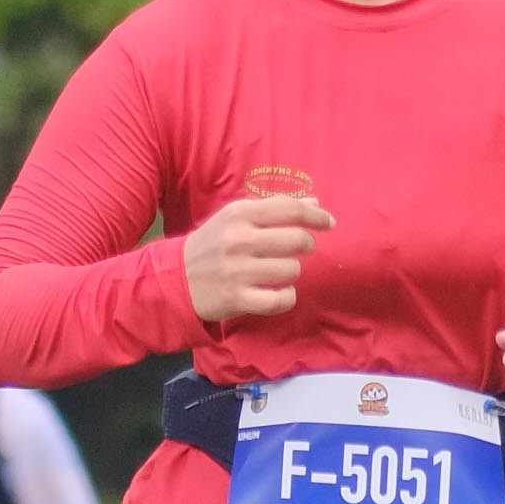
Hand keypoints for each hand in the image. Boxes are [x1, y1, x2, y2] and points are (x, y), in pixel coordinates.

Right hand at [183, 187, 334, 325]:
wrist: (175, 277)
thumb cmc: (213, 243)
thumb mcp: (237, 218)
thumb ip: (274, 209)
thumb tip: (315, 204)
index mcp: (239, 214)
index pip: (290, 209)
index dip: (316, 216)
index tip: (328, 222)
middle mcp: (238, 240)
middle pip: (297, 239)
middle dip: (305, 244)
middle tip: (299, 248)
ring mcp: (237, 271)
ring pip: (292, 270)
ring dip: (292, 272)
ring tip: (279, 271)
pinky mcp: (237, 299)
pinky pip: (280, 299)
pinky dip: (286, 297)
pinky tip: (279, 292)